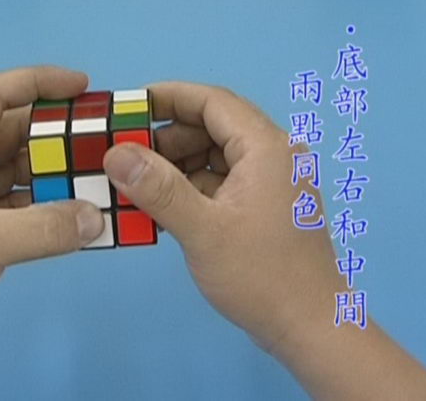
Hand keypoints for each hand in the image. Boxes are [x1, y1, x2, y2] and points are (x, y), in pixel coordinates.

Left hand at [0, 66, 104, 399]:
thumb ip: (47, 227)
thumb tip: (97, 218)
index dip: (40, 82)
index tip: (83, 86)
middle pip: (15, 133)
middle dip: (57, 133)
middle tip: (102, 137)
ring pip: (21, 170)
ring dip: (55, 172)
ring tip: (99, 175)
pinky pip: (23, 204)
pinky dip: (48, 206)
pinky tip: (77, 213)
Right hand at [105, 81, 337, 351]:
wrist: (310, 329)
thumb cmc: (261, 276)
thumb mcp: (203, 230)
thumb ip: (158, 189)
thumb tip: (115, 153)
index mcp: (266, 148)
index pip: (213, 101)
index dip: (168, 97)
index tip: (128, 105)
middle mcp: (273, 156)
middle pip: (213, 127)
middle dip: (167, 137)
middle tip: (125, 154)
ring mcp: (271, 182)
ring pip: (215, 156)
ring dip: (176, 165)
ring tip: (137, 183)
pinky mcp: (264, 206)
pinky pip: (221, 181)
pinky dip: (191, 187)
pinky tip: (162, 207)